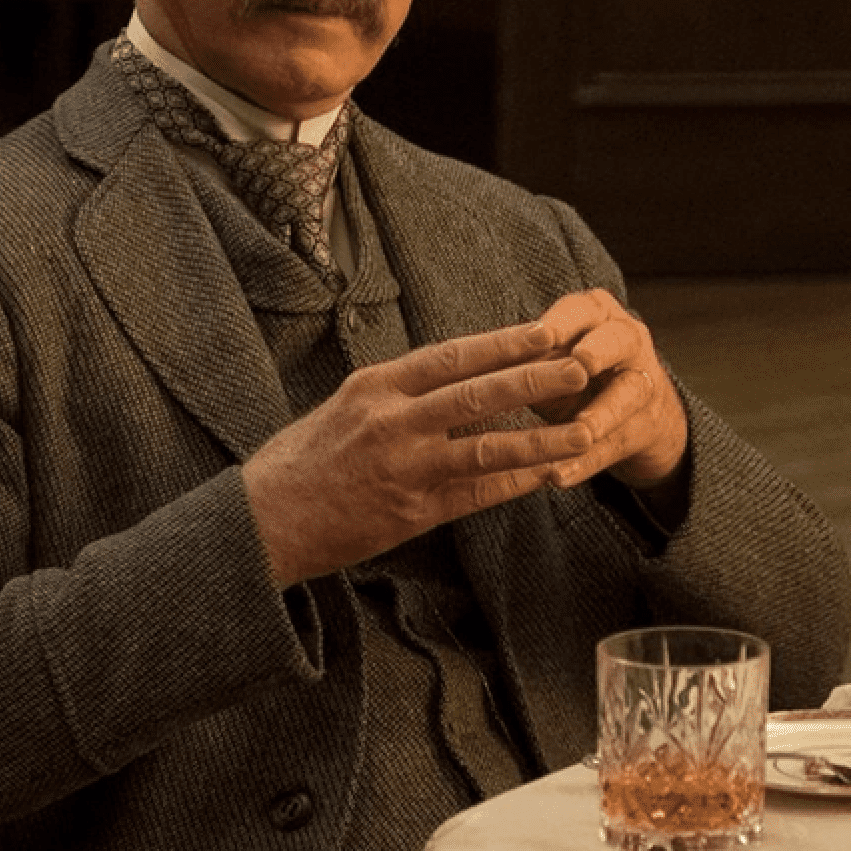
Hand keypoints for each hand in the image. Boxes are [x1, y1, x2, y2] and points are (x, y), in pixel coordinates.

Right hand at [244, 321, 602, 586]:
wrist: (265, 519)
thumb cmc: (302, 461)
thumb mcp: (345, 408)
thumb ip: (397, 394)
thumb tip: (452, 378)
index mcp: (375, 387)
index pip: (450, 356)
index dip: (501, 343)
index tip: (542, 331)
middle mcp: (392, 421)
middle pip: (476, 394)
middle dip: (533, 380)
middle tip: (580, 366)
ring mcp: (404, 468)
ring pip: (486, 448)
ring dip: (541, 438)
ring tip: (585, 430)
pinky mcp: (412, 512)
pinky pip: (477, 495)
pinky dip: (516, 483)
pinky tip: (550, 476)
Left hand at [528, 289, 688, 491]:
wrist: (636, 412)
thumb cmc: (574, 374)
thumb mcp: (550, 357)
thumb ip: (522, 356)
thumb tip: (460, 367)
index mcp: (597, 315)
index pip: (582, 309)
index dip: (562, 322)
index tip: (539, 335)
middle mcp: (627, 341)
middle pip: (620, 340)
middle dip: (599, 350)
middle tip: (581, 364)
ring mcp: (643, 384)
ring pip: (628, 394)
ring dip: (603, 414)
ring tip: (583, 432)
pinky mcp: (645, 428)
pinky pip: (616, 445)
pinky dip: (588, 462)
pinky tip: (561, 477)